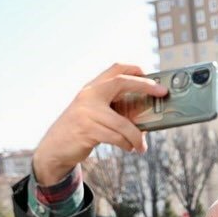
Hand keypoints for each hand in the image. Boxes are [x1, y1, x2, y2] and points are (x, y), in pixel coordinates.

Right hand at [33, 64, 167, 183]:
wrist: (54, 148)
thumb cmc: (82, 130)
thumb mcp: (96, 114)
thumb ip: (115, 109)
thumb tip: (148, 114)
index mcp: (92, 89)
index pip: (115, 69)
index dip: (135, 69)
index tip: (152, 75)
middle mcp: (88, 95)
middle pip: (120, 82)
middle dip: (144, 86)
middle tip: (162, 93)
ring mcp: (86, 112)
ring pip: (123, 122)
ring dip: (136, 137)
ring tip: (141, 146)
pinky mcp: (86, 130)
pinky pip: (116, 137)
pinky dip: (127, 144)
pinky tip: (129, 148)